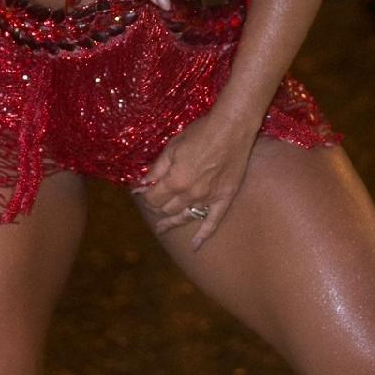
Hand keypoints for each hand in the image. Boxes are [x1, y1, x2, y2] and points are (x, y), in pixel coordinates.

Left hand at [134, 110, 255, 245]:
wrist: (232, 128)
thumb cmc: (200, 132)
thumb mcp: (172, 146)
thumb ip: (157, 168)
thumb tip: (141, 183)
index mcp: (175, 181)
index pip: (153, 198)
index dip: (145, 195)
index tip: (142, 190)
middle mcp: (190, 195)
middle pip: (167, 209)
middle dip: (157, 206)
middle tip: (153, 201)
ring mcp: (208, 199)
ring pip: (185, 217)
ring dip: (171, 222)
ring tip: (162, 228)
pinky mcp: (224, 198)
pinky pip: (213, 222)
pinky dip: (203, 235)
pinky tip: (195, 246)